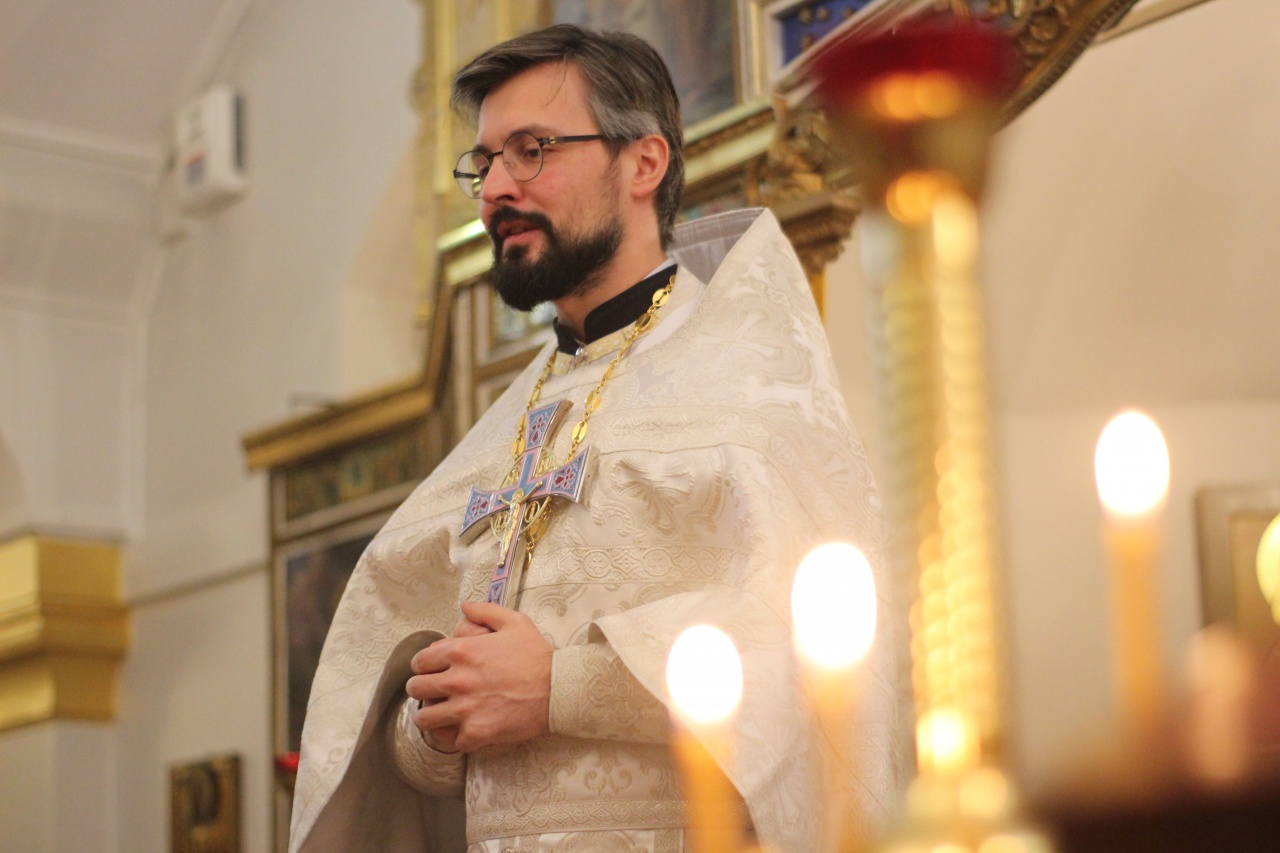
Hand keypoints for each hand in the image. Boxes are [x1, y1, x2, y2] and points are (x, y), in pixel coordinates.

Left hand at [406, 601, 552, 751]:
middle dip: (422, 689)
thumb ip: (485, 611)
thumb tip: (465, 606)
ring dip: (430, 717)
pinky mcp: (476, 733)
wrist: (559, 688)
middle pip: (416, 689)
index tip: (431, 670)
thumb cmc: (537, 655)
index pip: (420, 661)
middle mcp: (457, 680)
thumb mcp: (515, 622)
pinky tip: (462, 732)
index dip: (423, 665)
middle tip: (433, 692)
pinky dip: (455, 738)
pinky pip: (450, 742)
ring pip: (424, 720)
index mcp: (461, 651)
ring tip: (440, 716)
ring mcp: (465, 709)